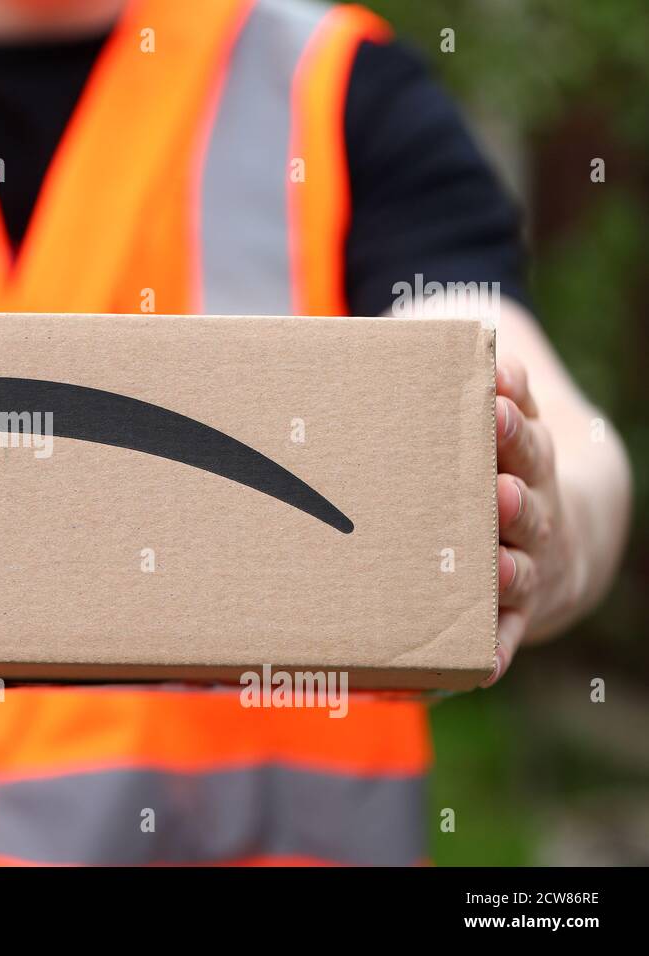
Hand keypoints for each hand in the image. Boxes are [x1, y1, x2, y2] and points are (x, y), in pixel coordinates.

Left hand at [484, 356, 583, 685]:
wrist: (564, 531)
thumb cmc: (498, 454)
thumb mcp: (493, 409)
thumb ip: (469, 375)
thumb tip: (445, 334)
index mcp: (525, 456)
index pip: (524, 433)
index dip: (513, 416)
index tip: (498, 397)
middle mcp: (532, 513)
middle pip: (528, 500)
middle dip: (514, 492)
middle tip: (497, 486)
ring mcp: (527, 565)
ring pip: (521, 568)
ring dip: (509, 568)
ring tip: (498, 567)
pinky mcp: (509, 613)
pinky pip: (500, 637)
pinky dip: (494, 651)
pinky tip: (482, 665)